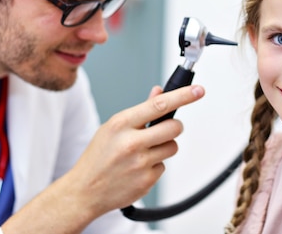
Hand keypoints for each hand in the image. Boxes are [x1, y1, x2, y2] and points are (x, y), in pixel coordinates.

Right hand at [70, 84, 205, 213]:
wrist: (84, 191)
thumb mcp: (113, 127)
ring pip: (172, 147)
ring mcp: (140, 163)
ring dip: (164, 147)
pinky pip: (164, 166)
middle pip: (174, 127)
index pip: (159, 105)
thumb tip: (159, 91)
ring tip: (143, 152)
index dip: (183, 96)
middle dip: (174, 127)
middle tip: (163, 130)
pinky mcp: (147, 180)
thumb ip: (141, 110)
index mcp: (121, 124)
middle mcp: (131, 142)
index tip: (198, 90)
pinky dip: (155, 165)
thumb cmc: (99, 156)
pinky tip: (137, 169)